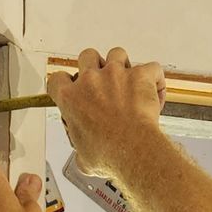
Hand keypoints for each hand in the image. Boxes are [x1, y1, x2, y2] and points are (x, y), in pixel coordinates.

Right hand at [52, 46, 166, 177]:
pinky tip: (153, 90)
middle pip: (87, 56)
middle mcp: (91, 80)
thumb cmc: (108, 154)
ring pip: (116, 54)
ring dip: (122, 65)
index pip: (58, 79)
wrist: (132, 151)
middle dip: (94, 66)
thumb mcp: (82, 157)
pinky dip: (154, 78)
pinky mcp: (140, 75)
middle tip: (102, 82)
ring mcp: (116, 74)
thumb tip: (84, 154)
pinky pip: (151, 67)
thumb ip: (80, 146)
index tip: (71, 89)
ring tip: (128, 83)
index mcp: (71, 98)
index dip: (65, 83)